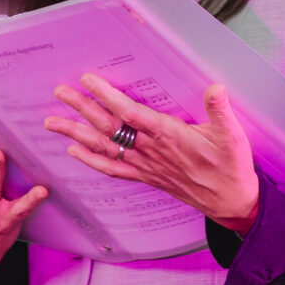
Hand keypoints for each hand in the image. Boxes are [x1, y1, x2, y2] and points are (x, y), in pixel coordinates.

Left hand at [45, 77, 259, 232]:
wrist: (231, 202)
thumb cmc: (230, 167)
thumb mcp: (232, 136)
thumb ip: (221, 111)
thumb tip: (216, 88)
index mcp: (169, 136)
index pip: (131, 113)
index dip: (109, 97)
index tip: (89, 81)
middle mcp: (151, 150)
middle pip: (109, 127)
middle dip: (82, 108)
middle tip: (60, 92)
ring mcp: (146, 165)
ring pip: (104, 147)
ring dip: (76, 133)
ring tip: (52, 122)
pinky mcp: (147, 176)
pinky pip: (112, 169)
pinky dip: (91, 160)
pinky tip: (74, 151)